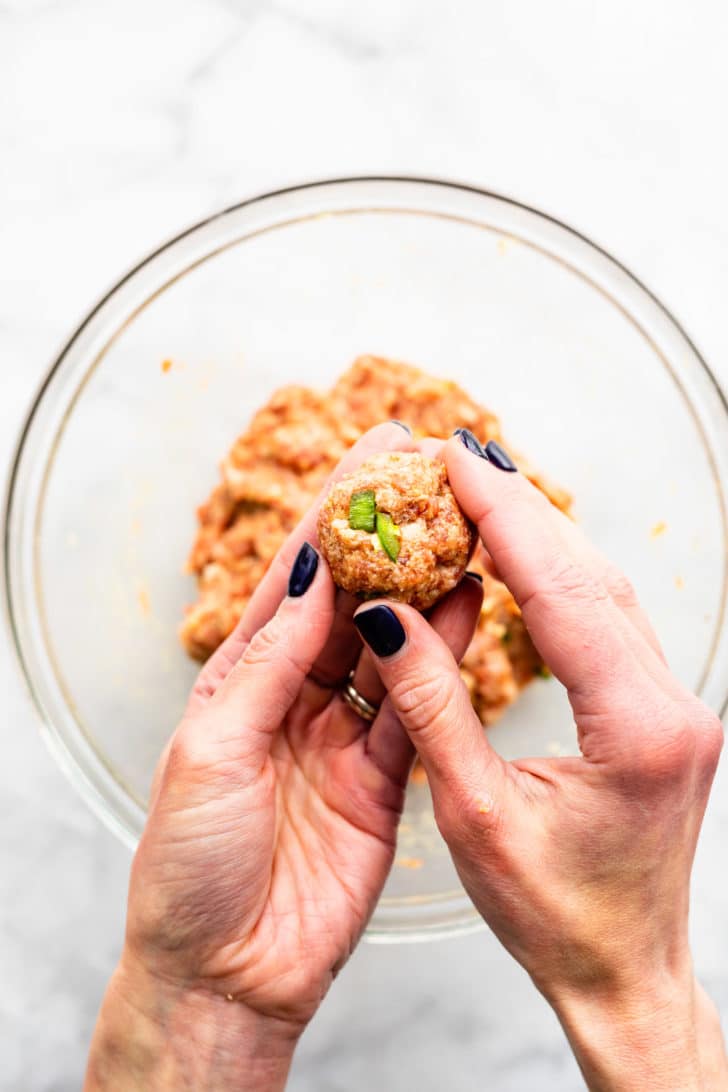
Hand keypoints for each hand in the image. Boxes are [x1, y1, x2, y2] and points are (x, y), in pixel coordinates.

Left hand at [85, 422, 482, 1090]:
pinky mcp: (384, 778)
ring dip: (424, 590)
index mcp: (236, 682)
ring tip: (462, 531)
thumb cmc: (190, 867)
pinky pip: (418, 707)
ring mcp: (341, 735)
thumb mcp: (212, 750)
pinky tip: (466, 611)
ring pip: (391, 646)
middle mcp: (291, 698)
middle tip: (429, 478)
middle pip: (348, 602)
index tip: (371, 458)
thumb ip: (270, 664)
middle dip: (386, 539)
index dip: (330, 516)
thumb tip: (310, 579)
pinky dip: (442, 661)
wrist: (227, 972)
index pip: (291, 580)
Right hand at [353, 432, 726, 1090]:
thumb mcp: (473, 814)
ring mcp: (675, 703)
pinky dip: (561, 575)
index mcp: (633, 728)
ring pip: (606, 588)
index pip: (558, 590)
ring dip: (542, 534)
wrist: (623, 972)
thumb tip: (386, 617)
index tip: (454, 460)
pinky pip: (612, 618)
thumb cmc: (552, 915)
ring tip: (480, 491)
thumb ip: (431, 706)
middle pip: (590, 573)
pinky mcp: (662, 710)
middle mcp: (670, 703)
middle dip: (520, 508)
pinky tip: (523, 557)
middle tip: (456, 458)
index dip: (502, 516)